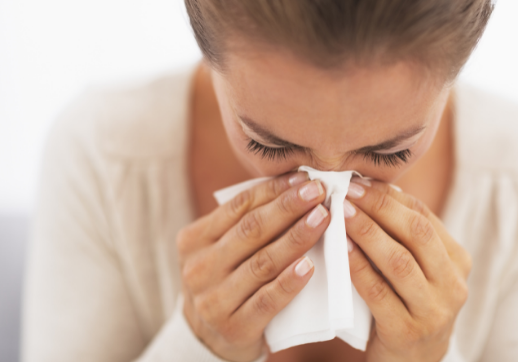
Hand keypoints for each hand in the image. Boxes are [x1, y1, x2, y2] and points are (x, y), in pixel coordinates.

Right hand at [176, 172, 329, 361]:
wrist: (207, 340)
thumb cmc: (224, 282)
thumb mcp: (220, 251)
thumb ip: (244, 225)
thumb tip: (293, 190)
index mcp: (194, 239)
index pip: (238, 206)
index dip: (273, 190)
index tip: (304, 178)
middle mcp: (199, 267)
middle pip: (251, 230)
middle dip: (288, 207)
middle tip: (319, 192)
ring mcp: (214, 299)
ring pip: (262, 262)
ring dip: (296, 237)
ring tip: (323, 219)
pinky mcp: (235, 326)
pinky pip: (267, 300)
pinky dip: (290, 281)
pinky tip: (310, 265)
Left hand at [344, 178, 471, 361]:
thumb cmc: (407, 304)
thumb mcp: (418, 270)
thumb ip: (402, 237)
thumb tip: (370, 191)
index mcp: (457, 261)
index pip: (423, 217)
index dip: (390, 197)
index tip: (360, 181)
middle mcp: (453, 284)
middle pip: (416, 234)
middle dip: (379, 207)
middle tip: (348, 191)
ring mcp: (434, 310)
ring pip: (398, 261)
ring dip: (367, 232)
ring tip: (341, 212)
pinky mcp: (407, 331)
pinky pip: (378, 291)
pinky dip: (358, 266)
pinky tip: (340, 248)